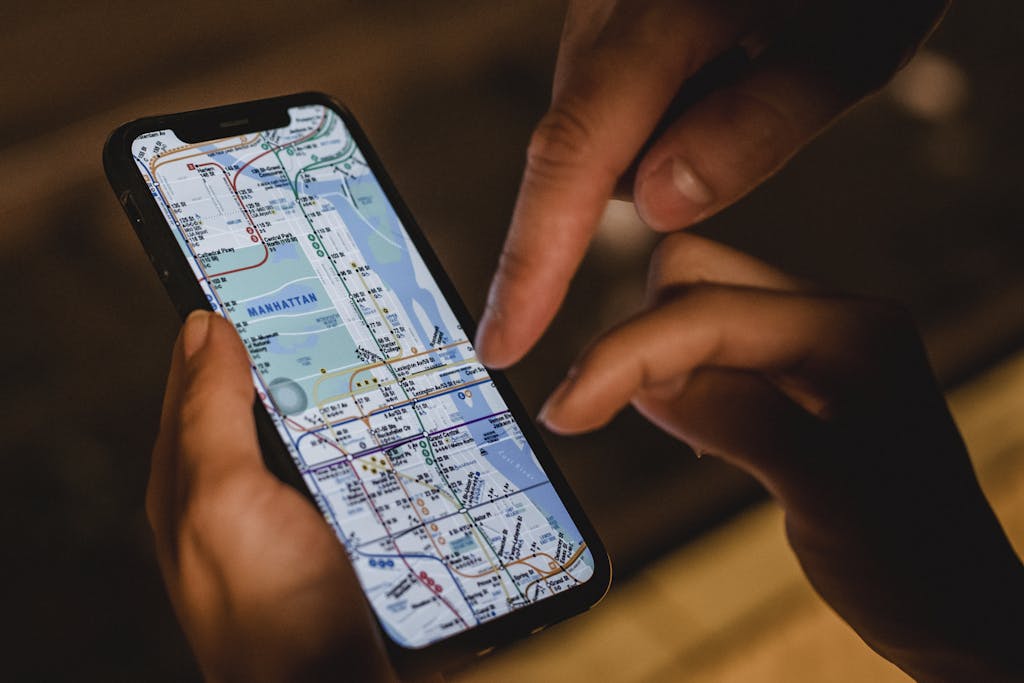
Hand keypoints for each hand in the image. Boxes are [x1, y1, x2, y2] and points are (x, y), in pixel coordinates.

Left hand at [147, 311, 394, 681]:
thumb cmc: (269, 611)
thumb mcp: (222, 498)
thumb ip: (208, 413)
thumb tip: (200, 329)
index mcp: (190, 478)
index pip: (196, 376)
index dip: (222, 324)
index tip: (264, 273)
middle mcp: (237, 495)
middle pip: (262, 399)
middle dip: (293, 352)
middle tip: (337, 302)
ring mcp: (291, 516)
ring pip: (314, 429)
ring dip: (342, 393)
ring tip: (380, 352)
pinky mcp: (339, 534)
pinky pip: (352, 466)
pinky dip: (372, 437)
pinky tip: (400, 424)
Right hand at [476, 0, 948, 367]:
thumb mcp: (851, 43)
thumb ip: (757, 125)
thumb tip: (655, 205)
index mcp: (659, 18)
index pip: (575, 158)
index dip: (534, 262)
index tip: (504, 343)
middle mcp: (605, 10)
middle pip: (589, 151)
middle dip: (659, 174)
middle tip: (766, 104)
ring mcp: (599, 8)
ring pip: (606, 130)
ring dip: (673, 137)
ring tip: (759, 65)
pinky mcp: (608, 13)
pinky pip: (618, 96)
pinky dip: (670, 107)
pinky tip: (734, 55)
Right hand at [538, 234, 1023, 680]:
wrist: (954, 609)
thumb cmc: (914, 562)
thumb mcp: (826, 494)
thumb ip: (738, 419)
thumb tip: (641, 382)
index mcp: (849, 331)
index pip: (703, 311)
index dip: (622, 356)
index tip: (564, 412)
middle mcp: (828, 319)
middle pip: (691, 277)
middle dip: (635, 337)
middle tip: (603, 413)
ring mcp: (807, 345)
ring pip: (690, 307)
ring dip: (651, 359)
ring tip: (668, 433)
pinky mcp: (789, 377)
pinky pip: (706, 349)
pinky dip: (674, 380)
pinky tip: (693, 432)